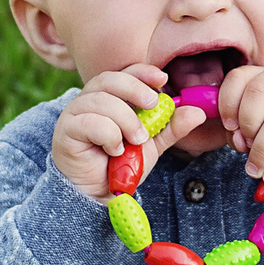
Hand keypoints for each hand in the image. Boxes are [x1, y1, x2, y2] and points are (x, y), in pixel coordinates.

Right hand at [50, 65, 207, 201]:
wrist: (99, 193)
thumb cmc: (120, 164)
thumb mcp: (151, 144)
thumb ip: (170, 127)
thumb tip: (198, 112)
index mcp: (110, 96)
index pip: (125, 73)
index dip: (143, 72)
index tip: (163, 79)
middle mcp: (89, 99)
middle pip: (110, 79)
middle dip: (135, 89)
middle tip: (153, 106)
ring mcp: (75, 113)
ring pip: (101, 100)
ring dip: (125, 119)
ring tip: (136, 140)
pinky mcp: (66, 130)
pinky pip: (89, 122)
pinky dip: (109, 135)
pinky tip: (115, 151)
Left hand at [215, 66, 263, 203]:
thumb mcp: (261, 124)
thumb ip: (241, 130)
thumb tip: (238, 141)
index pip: (238, 78)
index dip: (227, 104)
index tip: (229, 127)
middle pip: (256, 96)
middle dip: (246, 128)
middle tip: (245, 149)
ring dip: (261, 153)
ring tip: (256, 171)